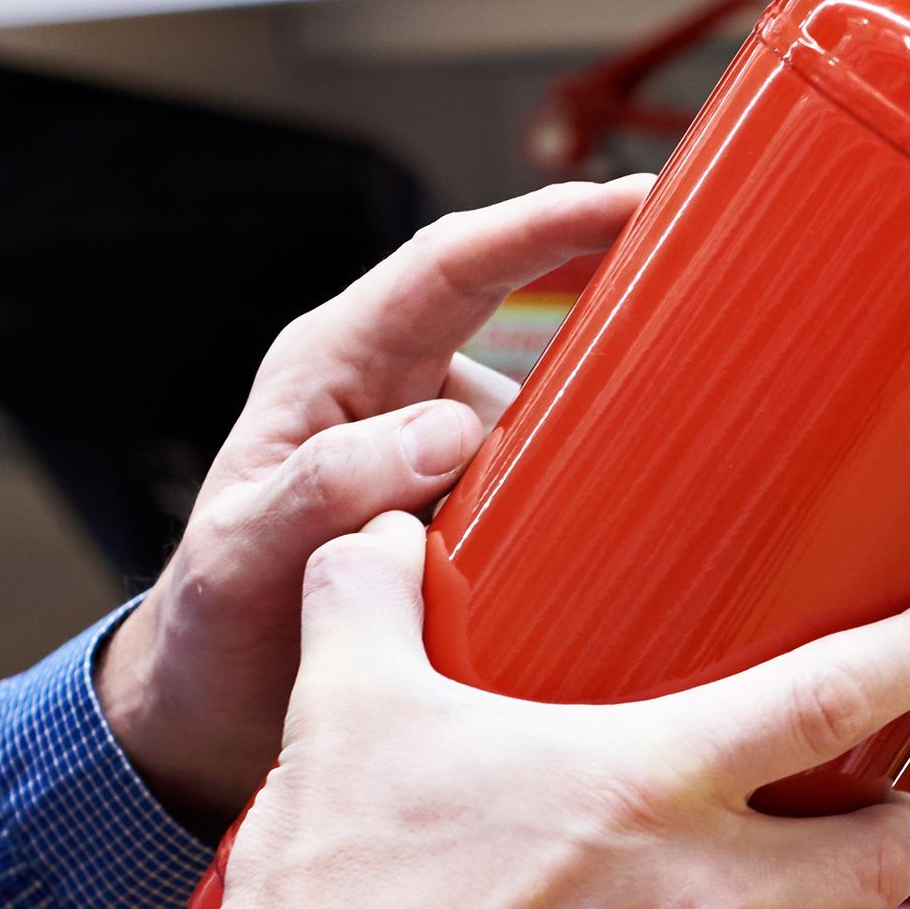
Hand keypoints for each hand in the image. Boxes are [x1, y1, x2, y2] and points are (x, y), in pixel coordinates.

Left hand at [96, 177, 654, 833]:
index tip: (626, 200)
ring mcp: (436, 439)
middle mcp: (392, 383)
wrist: (214, 709)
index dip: (540, 223)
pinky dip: (576, 492)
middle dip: (601, 285)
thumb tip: (450, 429)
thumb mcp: (243, 557)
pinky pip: (542, 472)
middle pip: (516, 307)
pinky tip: (598, 531)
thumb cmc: (212, 624)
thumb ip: (330, 485)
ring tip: (606, 480)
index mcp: (333, 363)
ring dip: (585, 432)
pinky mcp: (468, 495)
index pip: (450, 265)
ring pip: (540, 404)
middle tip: (697, 294)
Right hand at [222, 510, 909, 907]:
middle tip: (885, 800)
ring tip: (788, 866)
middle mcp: (692, 891)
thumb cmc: (342, 890)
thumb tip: (383, 537)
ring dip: (829, 903)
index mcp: (641, 784)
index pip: (831, 696)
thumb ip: (371, 602)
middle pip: (880, 862)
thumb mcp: (345, 718)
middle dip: (904, 830)